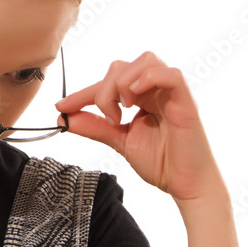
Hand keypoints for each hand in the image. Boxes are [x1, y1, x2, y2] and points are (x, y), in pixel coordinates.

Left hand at [56, 51, 224, 202]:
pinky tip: (135, 99)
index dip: (82, 93)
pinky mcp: (186, 103)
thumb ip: (95, 127)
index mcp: (142, 97)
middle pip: (123, 66)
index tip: (62, 107)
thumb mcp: (120, 142)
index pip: (108, 82)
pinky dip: (150, 78)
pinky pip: (171, 75)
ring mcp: (172, 94)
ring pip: (146, 61)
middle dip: (104, 89)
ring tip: (123, 110)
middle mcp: (156, 90)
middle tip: (108, 118)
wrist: (185, 185)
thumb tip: (65, 118)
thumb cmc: (161, 162)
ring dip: (124, 83)